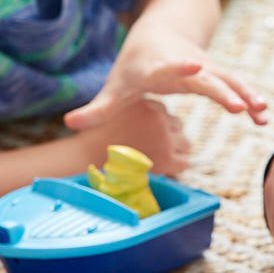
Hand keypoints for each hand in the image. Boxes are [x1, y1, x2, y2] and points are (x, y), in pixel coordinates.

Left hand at [64, 21, 266, 130]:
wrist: (160, 31)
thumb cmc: (134, 64)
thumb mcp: (115, 85)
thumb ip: (97, 108)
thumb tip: (70, 124)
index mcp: (157, 66)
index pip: (168, 67)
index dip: (180, 68)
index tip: (194, 67)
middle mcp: (185, 63)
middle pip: (205, 77)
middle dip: (220, 90)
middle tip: (237, 107)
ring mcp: (204, 67)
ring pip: (227, 80)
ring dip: (245, 94)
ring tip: (261, 113)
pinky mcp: (216, 73)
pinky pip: (236, 85)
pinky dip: (249, 99)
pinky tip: (262, 118)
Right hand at [72, 96, 189, 174]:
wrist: (87, 157)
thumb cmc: (98, 138)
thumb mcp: (117, 112)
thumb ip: (139, 113)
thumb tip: (159, 121)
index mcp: (146, 104)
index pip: (164, 112)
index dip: (157, 125)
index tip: (144, 134)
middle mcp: (158, 118)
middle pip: (178, 125)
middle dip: (170, 136)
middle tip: (152, 147)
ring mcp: (163, 138)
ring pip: (185, 144)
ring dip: (175, 151)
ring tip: (157, 157)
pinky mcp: (166, 157)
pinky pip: (183, 162)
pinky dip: (175, 167)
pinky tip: (162, 168)